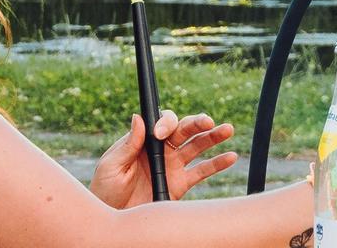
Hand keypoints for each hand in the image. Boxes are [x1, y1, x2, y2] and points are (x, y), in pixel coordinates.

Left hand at [91, 109, 238, 206]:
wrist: (114, 218)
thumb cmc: (105, 190)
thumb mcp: (111, 165)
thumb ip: (127, 144)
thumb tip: (139, 117)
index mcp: (144, 141)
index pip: (162, 123)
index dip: (165, 123)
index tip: (160, 134)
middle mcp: (161, 150)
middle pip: (184, 130)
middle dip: (197, 123)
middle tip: (207, 121)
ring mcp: (173, 166)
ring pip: (197, 146)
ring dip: (213, 137)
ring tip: (227, 129)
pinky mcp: (180, 184)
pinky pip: (202, 171)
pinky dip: (218, 163)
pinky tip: (230, 157)